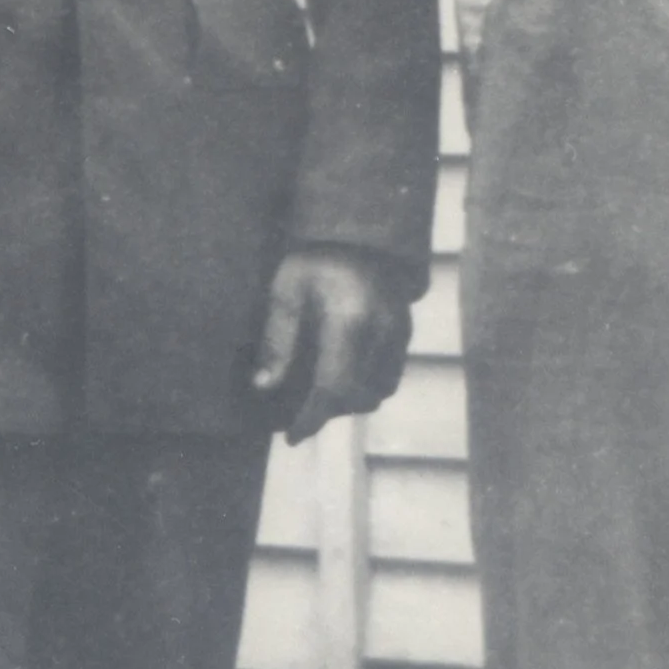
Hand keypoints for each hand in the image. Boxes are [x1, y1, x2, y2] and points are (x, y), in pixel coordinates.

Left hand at [251, 248, 410, 443]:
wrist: (358, 233)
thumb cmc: (314, 261)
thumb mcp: (285, 292)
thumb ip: (277, 340)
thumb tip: (264, 386)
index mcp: (349, 320)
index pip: (334, 387)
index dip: (312, 418)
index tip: (292, 435)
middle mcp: (381, 332)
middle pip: (358, 397)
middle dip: (330, 411)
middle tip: (301, 409)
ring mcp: (398, 334)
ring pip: (379, 393)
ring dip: (351, 401)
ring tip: (322, 392)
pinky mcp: (405, 333)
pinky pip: (390, 377)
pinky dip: (368, 386)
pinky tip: (344, 373)